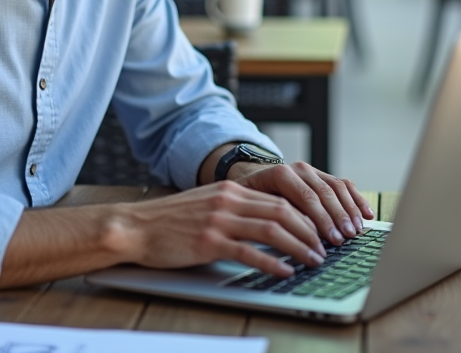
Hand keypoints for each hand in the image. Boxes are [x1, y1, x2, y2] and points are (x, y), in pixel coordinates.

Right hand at [120, 181, 326, 277]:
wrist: (135, 226)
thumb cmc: (169, 221)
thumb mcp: (206, 205)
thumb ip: (234, 209)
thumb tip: (267, 224)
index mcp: (231, 190)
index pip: (279, 200)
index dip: (305, 217)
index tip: (319, 232)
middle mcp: (228, 201)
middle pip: (282, 212)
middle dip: (309, 231)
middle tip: (325, 248)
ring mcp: (219, 220)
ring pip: (272, 229)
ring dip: (298, 246)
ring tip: (313, 260)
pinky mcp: (208, 242)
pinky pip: (248, 251)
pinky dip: (272, 261)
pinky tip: (285, 270)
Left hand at [229, 162, 374, 246]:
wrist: (251, 177)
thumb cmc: (250, 198)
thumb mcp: (253, 206)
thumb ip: (275, 217)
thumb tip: (296, 238)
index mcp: (280, 174)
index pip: (307, 198)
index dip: (322, 220)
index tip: (331, 239)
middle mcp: (299, 169)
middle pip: (325, 193)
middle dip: (338, 217)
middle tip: (347, 237)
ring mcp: (312, 171)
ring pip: (337, 188)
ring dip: (350, 210)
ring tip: (357, 230)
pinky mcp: (322, 176)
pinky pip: (344, 185)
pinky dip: (357, 199)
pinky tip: (367, 214)